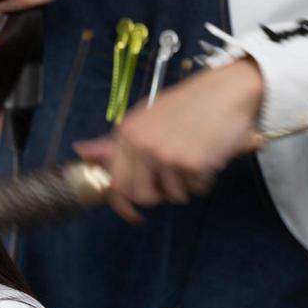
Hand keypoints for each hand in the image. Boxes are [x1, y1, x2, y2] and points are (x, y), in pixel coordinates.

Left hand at [74, 59, 264, 222]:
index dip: (123, 204)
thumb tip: (81, 150)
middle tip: (174, 175)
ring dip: (186, 184)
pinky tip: (208, 155)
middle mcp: (143, 146)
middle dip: (160, 193)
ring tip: (193, 156)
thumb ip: (115, 142)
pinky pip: (197, 189)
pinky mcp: (194, 164)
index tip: (133, 216)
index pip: (116, 183)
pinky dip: (204, 179)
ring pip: (174, 196)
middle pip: (144, 196)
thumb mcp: (145, 117)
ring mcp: (168, 156)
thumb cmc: (187, 104)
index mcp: (127, 134)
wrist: (226, 91)